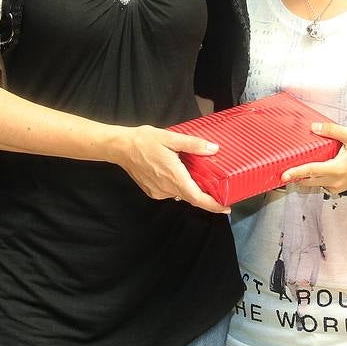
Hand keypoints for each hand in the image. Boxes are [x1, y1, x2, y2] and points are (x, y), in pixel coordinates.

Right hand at [111, 126, 229, 214]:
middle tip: (220, 190)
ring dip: (191, 189)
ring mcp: (158, 191)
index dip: (213, 205)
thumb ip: (193, 144)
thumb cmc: (144, 141)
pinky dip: (179, 186)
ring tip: (200, 177)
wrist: (120, 147)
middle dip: (206, 197)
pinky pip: (170, 192)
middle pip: (191, 197)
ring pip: (181, 194)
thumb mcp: (171, 138)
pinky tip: (180, 174)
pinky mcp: (152, 191)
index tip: (226, 208)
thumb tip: (214, 149)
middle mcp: (167, 188)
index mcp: (174, 176)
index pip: (197, 198)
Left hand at [280, 123, 346, 192]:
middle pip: (308, 181)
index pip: (311, 171)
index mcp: (337, 169)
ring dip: (303, 179)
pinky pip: (322, 185)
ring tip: (293, 169)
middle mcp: (335, 181)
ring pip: (314, 185)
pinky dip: (314, 179)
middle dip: (294, 177)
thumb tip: (314, 127)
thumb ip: (333, 130)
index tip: (283, 175)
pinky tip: (312, 170)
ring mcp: (337, 186)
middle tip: (281, 171)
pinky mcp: (339, 188)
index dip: (295, 172)